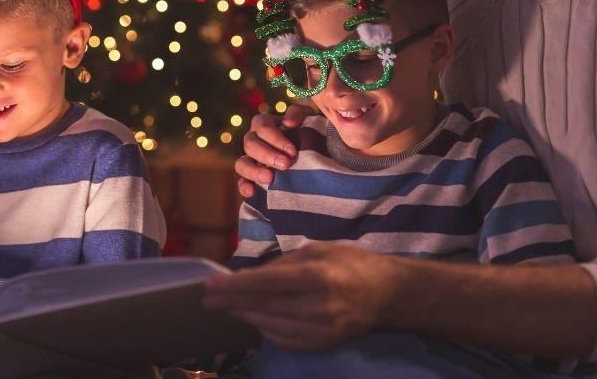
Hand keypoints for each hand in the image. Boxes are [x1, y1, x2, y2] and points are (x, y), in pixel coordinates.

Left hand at [203, 243, 403, 350]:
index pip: (266, 284)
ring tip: (225, 307)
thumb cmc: (350, 263)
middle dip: (231, 302)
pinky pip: (285, 340)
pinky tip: (253, 319)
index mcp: (316, 277)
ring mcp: (322, 330)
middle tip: (207, 299)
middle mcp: (318, 307)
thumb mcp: (316, 251)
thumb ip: (281, 265)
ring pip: (270, 326)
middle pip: (263, 307)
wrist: (389, 295)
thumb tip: (246, 277)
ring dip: (245, 316)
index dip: (235, 286)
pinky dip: (265, 329)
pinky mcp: (324, 344)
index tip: (210, 285)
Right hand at [235, 106, 307, 197]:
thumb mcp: (306, 117)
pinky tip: (252, 192)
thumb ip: (297, 113)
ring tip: (269, 178)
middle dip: (267, 155)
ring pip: (241, 163)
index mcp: (263, 124)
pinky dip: (244, 186)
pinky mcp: (252, 177)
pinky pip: (242, 181)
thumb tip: (288, 123)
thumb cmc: (307, 130)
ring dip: (253, 171)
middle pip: (250, 144)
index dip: (276, 139)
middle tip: (285, 165)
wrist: (312, 149)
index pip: (263, 127)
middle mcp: (253, 140)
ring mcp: (251, 159)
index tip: (292, 151)